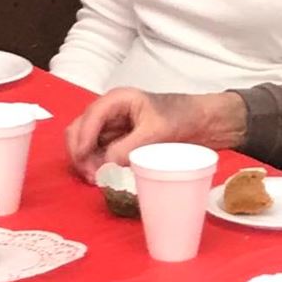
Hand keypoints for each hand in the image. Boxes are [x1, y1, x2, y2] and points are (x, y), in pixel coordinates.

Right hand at [66, 86, 244, 175]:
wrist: (202, 123)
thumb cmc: (182, 117)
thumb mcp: (157, 131)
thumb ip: (130, 147)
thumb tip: (105, 166)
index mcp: (118, 100)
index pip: (91, 117)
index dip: (83, 138)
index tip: (84, 160)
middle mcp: (109, 113)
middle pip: (79, 130)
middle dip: (79, 153)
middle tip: (90, 176)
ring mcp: (112, 129)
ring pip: (86, 145)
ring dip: (86, 162)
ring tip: (97, 181)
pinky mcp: (117, 144)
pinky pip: (99, 155)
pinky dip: (97, 166)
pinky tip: (104, 178)